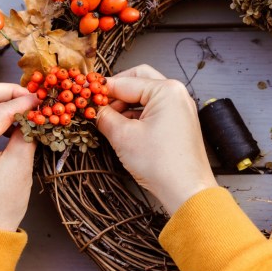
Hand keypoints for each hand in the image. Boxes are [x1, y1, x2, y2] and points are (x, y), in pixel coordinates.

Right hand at [96, 65, 216, 214]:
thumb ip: (104, 117)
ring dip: (126, 104)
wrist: (186, 190)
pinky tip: (123, 127)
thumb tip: (93, 109)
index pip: (125, 82)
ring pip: (146, 95)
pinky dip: (138, 114)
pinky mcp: (180, 122)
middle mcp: (177, 94)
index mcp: (167, 90)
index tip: (84, 95)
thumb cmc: (162, 164)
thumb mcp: (123, 136)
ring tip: (108, 120)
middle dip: (116, 92)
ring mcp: (181, 108)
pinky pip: (155, 109)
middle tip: (98, 105)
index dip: (102, 90)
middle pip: (139, 80)